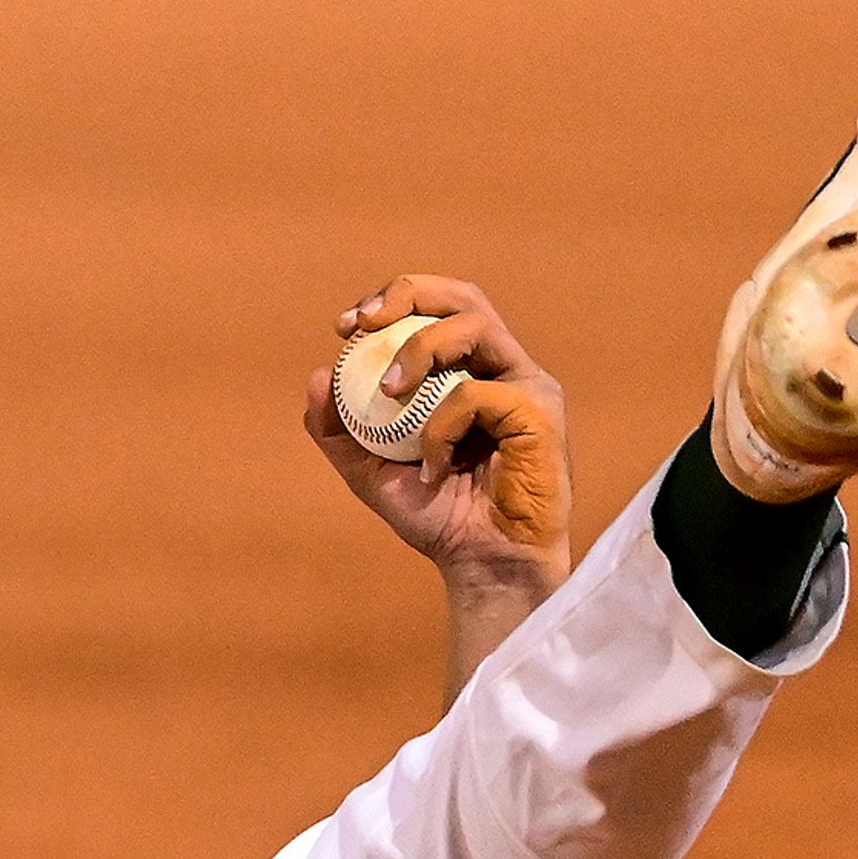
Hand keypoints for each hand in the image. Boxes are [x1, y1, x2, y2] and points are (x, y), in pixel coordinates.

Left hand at [304, 275, 572, 583]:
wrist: (480, 565)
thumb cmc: (437, 517)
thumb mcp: (370, 472)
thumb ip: (340, 430)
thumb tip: (318, 376)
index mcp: (468, 372)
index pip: (437, 310)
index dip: (393, 301)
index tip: (345, 326)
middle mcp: (502, 368)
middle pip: (463, 296)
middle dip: (409, 293)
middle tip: (364, 323)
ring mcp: (527, 385)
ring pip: (472, 329)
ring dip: (418, 353)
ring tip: (388, 394)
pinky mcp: (540, 410)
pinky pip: (475, 395)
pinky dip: (439, 428)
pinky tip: (432, 468)